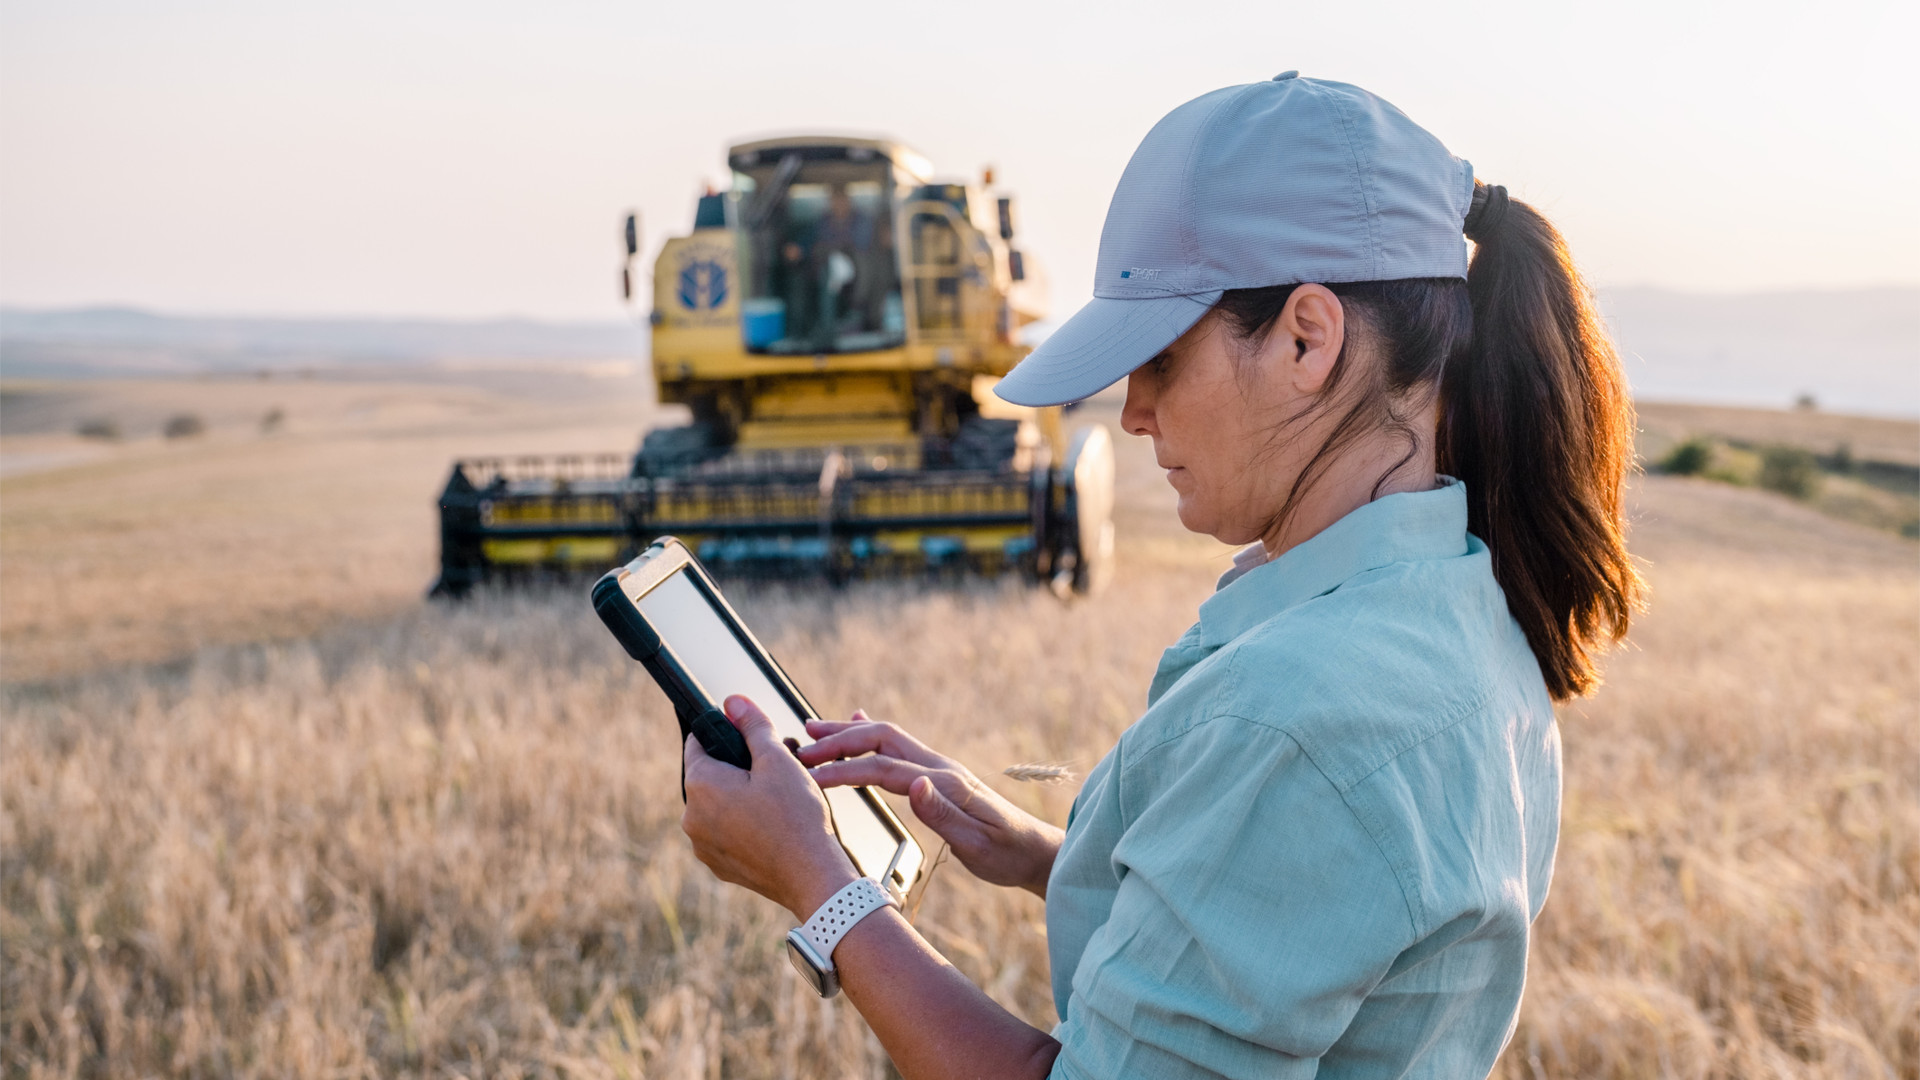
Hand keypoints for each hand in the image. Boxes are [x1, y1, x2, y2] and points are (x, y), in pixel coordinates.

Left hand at [681, 695, 859, 919]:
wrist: (812, 876)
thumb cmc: (796, 818)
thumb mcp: (777, 759)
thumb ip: (752, 725)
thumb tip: (734, 701)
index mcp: (700, 785)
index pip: (699, 742)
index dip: (727, 734)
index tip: (751, 739)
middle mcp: (691, 817)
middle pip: (711, 775)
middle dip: (739, 768)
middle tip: (776, 770)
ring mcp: (703, 845)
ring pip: (719, 805)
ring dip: (741, 796)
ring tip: (779, 800)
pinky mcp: (718, 865)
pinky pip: (726, 833)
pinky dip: (744, 825)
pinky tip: (773, 825)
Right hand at [799, 713, 1063, 897]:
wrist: (1035, 851)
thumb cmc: (1007, 854)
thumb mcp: (978, 845)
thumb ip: (945, 816)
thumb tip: (915, 787)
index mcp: (944, 783)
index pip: (884, 769)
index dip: (845, 770)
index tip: (810, 776)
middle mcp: (939, 768)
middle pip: (881, 739)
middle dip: (839, 739)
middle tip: (802, 746)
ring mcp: (938, 769)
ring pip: (886, 740)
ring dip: (849, 733)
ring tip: (814, 730)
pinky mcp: (937, 778)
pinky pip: (897, 748)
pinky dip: (870, 736)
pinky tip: (857, 724)